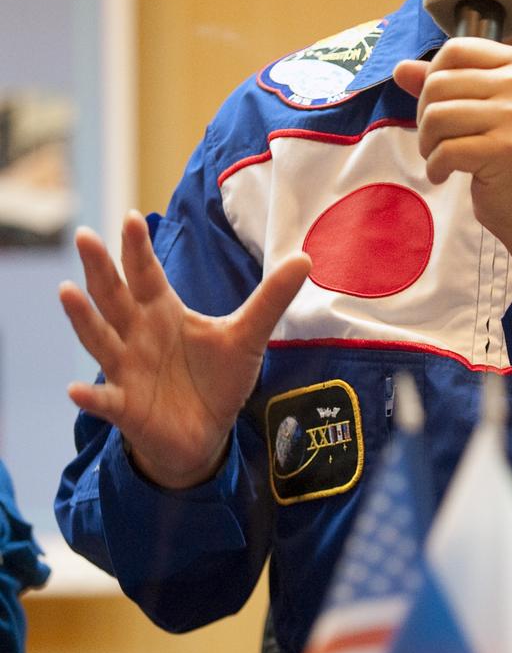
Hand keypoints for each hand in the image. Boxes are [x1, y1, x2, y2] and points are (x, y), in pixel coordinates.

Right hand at [59, 211, 309, 488]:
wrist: (205, 434)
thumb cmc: (217, 378)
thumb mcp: (248, 336)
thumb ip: (271, 298)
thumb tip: (305, 258)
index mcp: (163, 311)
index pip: (147, 274)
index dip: (139, 249)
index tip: (133, 218)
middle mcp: (138, 335)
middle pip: (114, 296)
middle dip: (99, 268)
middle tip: (85, 236)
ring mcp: (128, 370)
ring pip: (100, 339)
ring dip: (83, 318)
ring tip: (66, 291)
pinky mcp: (127, 408)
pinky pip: (106, 401)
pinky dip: (91, 396)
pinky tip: (76, 389)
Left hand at [393, 38, 511, 276]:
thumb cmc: (506, 152)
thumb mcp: (480, 108)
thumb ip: (442, 83)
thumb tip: (400, 68)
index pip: (455, 49)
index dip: (432, 78)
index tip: (440, 107)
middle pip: (439, 83)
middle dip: (425, 117)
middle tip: (437, 140)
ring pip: (436, 115)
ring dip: (427, 143)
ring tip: (441, 157)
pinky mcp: (508, 149)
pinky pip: (445, 150)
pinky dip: (435, 167)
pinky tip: (445, 174)